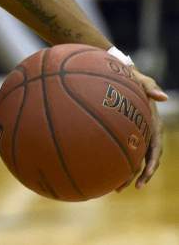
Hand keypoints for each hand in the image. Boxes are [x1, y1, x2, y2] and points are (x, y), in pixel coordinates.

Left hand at [116, 67, 167, 190]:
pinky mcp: (125, 134)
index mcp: (154, 125)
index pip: (156, 149)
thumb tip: (164, 97)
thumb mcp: (142, 79)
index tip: (146, 174)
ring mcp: (136, 135)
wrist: (119, 76)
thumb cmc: (132, 77)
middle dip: (138, 175)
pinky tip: (101, 171)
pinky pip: (121, 151)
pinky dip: (114, 162)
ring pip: (133, 159)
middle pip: (144, 160)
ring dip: (125, 174)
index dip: (152, 163)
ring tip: (113, 188)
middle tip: (128, 188)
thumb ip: (150, 87)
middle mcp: (147, 134)